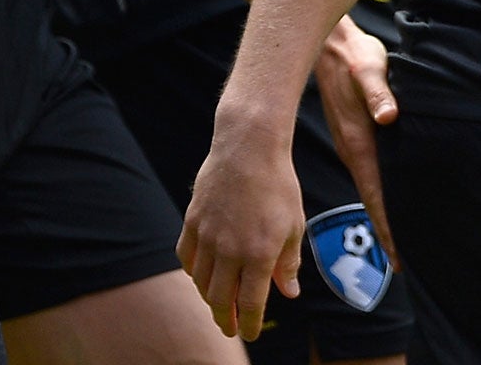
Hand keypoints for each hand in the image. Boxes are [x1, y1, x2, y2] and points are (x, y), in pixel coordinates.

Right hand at [178, 119, 304, 341]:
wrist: (249, 147)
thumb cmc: (278, 185)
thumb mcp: (294, 226)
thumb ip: (288, 263)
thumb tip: (289, 293)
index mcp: (259, 254)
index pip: (250, 304)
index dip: (249, 324)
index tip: (250, 333)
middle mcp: (230, 250)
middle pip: (220, 299)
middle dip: (225, 319)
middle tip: (229, 327)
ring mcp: (208, 235)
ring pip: (200, 282)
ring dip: (208, 298)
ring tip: (217, 303)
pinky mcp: (192, 220)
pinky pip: (187, 257)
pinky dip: (193, 271)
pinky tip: (201, 274)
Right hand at [315, 18, 399, 264]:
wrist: (331, 45)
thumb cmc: (355, 56)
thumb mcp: (370, 70)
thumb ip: (380, 93)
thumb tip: (389, 116)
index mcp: (359, 141)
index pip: (375, 193)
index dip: (387, 226)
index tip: (397, 257)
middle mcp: (353, 149)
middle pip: (372, 199)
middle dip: (386, 230)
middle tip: (403, 262)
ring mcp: (351, 144)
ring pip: (370, 188)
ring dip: (383, 213)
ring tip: (399, 241)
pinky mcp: (352, 136)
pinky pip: (367, 173)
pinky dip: (378, 193)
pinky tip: (389, 199)